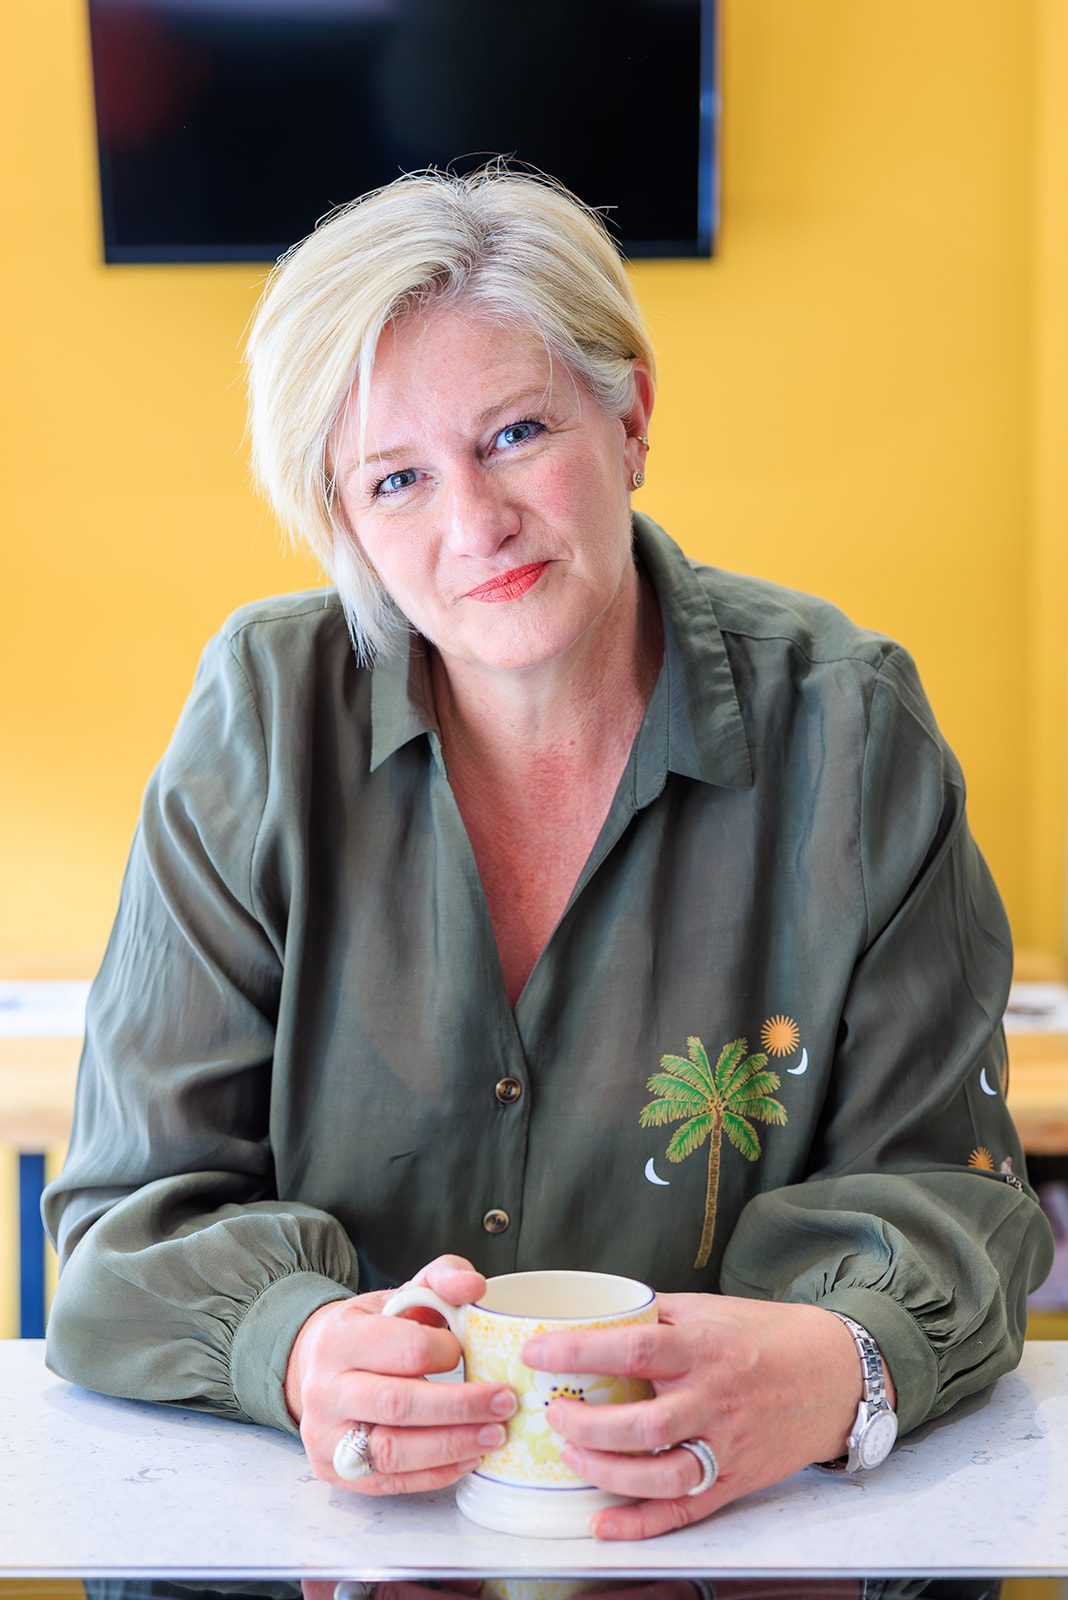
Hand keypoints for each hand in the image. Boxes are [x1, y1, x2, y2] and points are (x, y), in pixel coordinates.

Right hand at [285, 1254, 517, 1495]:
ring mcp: (325, 1436)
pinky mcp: (335, 1472)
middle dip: (461, 1406)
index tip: (467, 1352)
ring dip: (453, 1445)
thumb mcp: (401, 1295)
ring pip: (393, 1451)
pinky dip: (436, 1473)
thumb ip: (441, 1278)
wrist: (316, 1367)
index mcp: (340, 1337)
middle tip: (505, 1402)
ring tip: (496, 1434)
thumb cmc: (371, 1331)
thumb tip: (474, 1285)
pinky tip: (470, 1456)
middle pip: (398, 1404)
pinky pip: (391, 1482)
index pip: (403, 1348)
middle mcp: (325, 1389)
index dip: (445, 1352)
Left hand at [523, 1294, 894, 1539]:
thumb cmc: (766, 1335)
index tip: (537, 1350)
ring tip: (572, 1457)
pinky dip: (640, 1524)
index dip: (579, 1351)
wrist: (835, 1374)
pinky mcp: (736, 1479)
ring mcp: (727, 1445)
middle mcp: (714, 1399)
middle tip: (553, 1414)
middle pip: (642, 1423)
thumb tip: (597, 1311)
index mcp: (704, 1347)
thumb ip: (656, 1315)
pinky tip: (603, 1524)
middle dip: (586, 1425)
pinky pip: (684, 1511)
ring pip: (661, 1475)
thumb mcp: (710, 1309)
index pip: (633, 1347)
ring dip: (606, 1472)